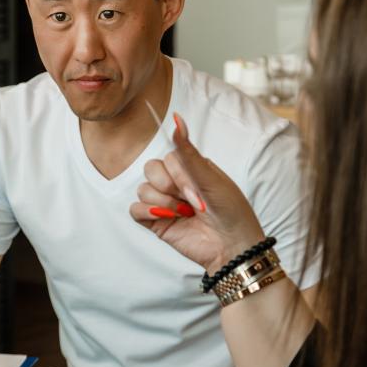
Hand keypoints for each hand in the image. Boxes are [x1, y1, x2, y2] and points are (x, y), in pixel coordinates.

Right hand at [130, 113, 264, 272]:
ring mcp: (164, 201)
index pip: (168, 156)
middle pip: (151, 169)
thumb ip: (188, 152)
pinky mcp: (155, 221)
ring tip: (185, 215)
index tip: (198, 190)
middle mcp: (175, 182)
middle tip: (193, 204)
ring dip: (163, 202)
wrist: (232, 247)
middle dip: (170, 187)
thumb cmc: (230, 211)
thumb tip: (177, 118)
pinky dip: (147, 212)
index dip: (178, 173)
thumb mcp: (210, 178)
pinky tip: (166, 218)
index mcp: (189, 168)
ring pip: (143, 188)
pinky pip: (134, 208)